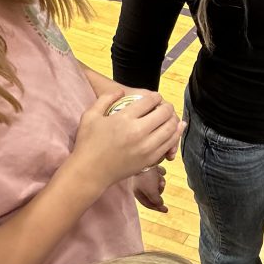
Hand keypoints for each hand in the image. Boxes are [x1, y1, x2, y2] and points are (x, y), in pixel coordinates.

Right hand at [69, 91, 183, 191]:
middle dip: (168, 107)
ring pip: (170, 129)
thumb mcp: (90, 115)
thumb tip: (121, 92)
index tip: (155, 97)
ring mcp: (146, 147)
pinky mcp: (149, 160)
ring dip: (174, 120)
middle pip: (164, 113)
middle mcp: (138, 132)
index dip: (156, 97)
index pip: (150, 101)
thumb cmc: (87, 143)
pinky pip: (168, 145)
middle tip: (166, 106)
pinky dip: (175, 136)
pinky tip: (176, 130)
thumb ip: (105, 99)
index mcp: (124, 119)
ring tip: (173, 116)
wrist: (90, 172)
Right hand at [133, 165, 167, 212]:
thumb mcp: (151, 192)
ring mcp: (144, 177)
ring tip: (160, 177)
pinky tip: (160, 170)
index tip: (166, 210)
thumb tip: (160, 204)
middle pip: (154, 194)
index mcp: (138, 193)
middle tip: (161, 185)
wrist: (144, 158)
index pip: (148, 204)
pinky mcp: (149, 169)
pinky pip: (158, 174)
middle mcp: (140, 186)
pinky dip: (160, 173)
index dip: (157, 208)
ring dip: (160, 181)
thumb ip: (156, 200)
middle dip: (159, 191)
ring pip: (157, 184)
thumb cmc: (146, 177)